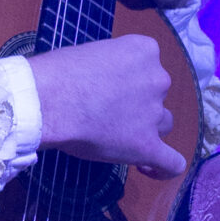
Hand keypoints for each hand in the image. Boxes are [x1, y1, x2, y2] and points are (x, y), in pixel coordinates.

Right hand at [29, 38, 184, 177]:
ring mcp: (155, 113)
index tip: (112, 89)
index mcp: (145, 51)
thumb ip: (111, 68)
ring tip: (118, 139)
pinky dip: (164, 169)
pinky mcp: (148, 146)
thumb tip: (107, 86)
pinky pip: (171, 163)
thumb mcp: (92, 53)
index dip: (131, 81)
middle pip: (156, 97)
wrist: (48, 101)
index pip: (149, 67)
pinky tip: (149, 169)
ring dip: (146, 130)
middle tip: (105, 113)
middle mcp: (158, 79)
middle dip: (137, 105)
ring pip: (162, 125)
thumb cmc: (59, 74)